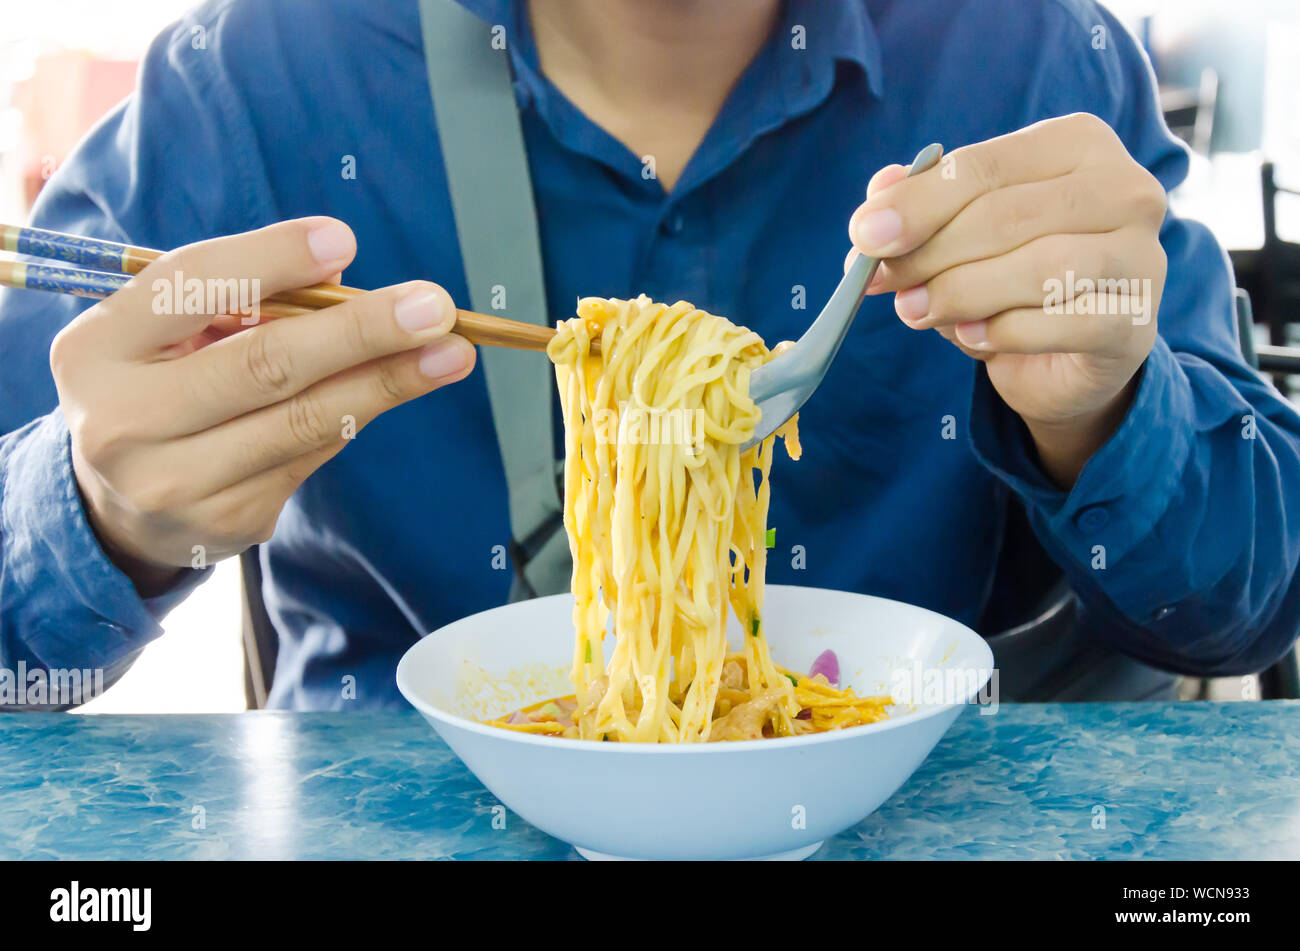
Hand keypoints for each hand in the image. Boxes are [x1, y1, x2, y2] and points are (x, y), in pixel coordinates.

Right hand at [50, 218, 475, 592]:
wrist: (117, 504)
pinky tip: (397, 385)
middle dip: (360, 331)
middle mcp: (125, 421)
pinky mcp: (229, 521)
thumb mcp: (169, 333)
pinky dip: (358, 412)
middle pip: (263, 366)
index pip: (190, 288)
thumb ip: (239, 300)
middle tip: (434, 307)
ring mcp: (176, 482)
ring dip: (388, 381)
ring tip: (450, 353)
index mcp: (97, 349)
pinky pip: (313, 454)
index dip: (271, 260)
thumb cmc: (159, 385)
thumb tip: (341, 274)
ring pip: (304, 420)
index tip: (345, 240)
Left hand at [848, 114, 1167, 486]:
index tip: (863, 237)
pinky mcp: (1138, 322)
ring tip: (917, 310)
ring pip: (1041, 267)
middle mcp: (1125, 188)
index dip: (915, 205)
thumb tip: (879, 189)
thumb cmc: (1007, 277)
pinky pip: (1066, 323)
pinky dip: (1006, 332)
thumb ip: (920, 207)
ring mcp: (1143, 255)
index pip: (983, 166)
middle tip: (884, 282)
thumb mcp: (956, 235)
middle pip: (1006, 215)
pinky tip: (972, 337)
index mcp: (1077, 144)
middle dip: (930, 253)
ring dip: (963, 293)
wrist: (1065, 356)